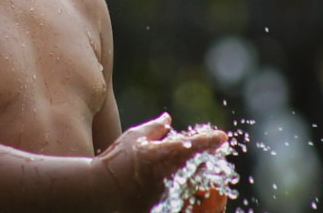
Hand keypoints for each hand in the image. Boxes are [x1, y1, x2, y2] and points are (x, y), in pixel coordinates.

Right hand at [95, 113, 226, 211]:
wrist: (100, 191)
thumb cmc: (115, 160)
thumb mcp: (134, 137)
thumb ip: (155, 128)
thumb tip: (168, 119)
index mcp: (166, 154)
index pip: (196, 144)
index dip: (211, 139)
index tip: (222, 137)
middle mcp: (172, 175)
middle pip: (202, 168)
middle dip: (209, 163)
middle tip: (212, 159)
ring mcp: (170, 194)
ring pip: (198, 188)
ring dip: (203, 181)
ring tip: (201, 177)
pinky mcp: (165, 207)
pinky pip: (187, 202)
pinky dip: (192, 196)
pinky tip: (187, 191)